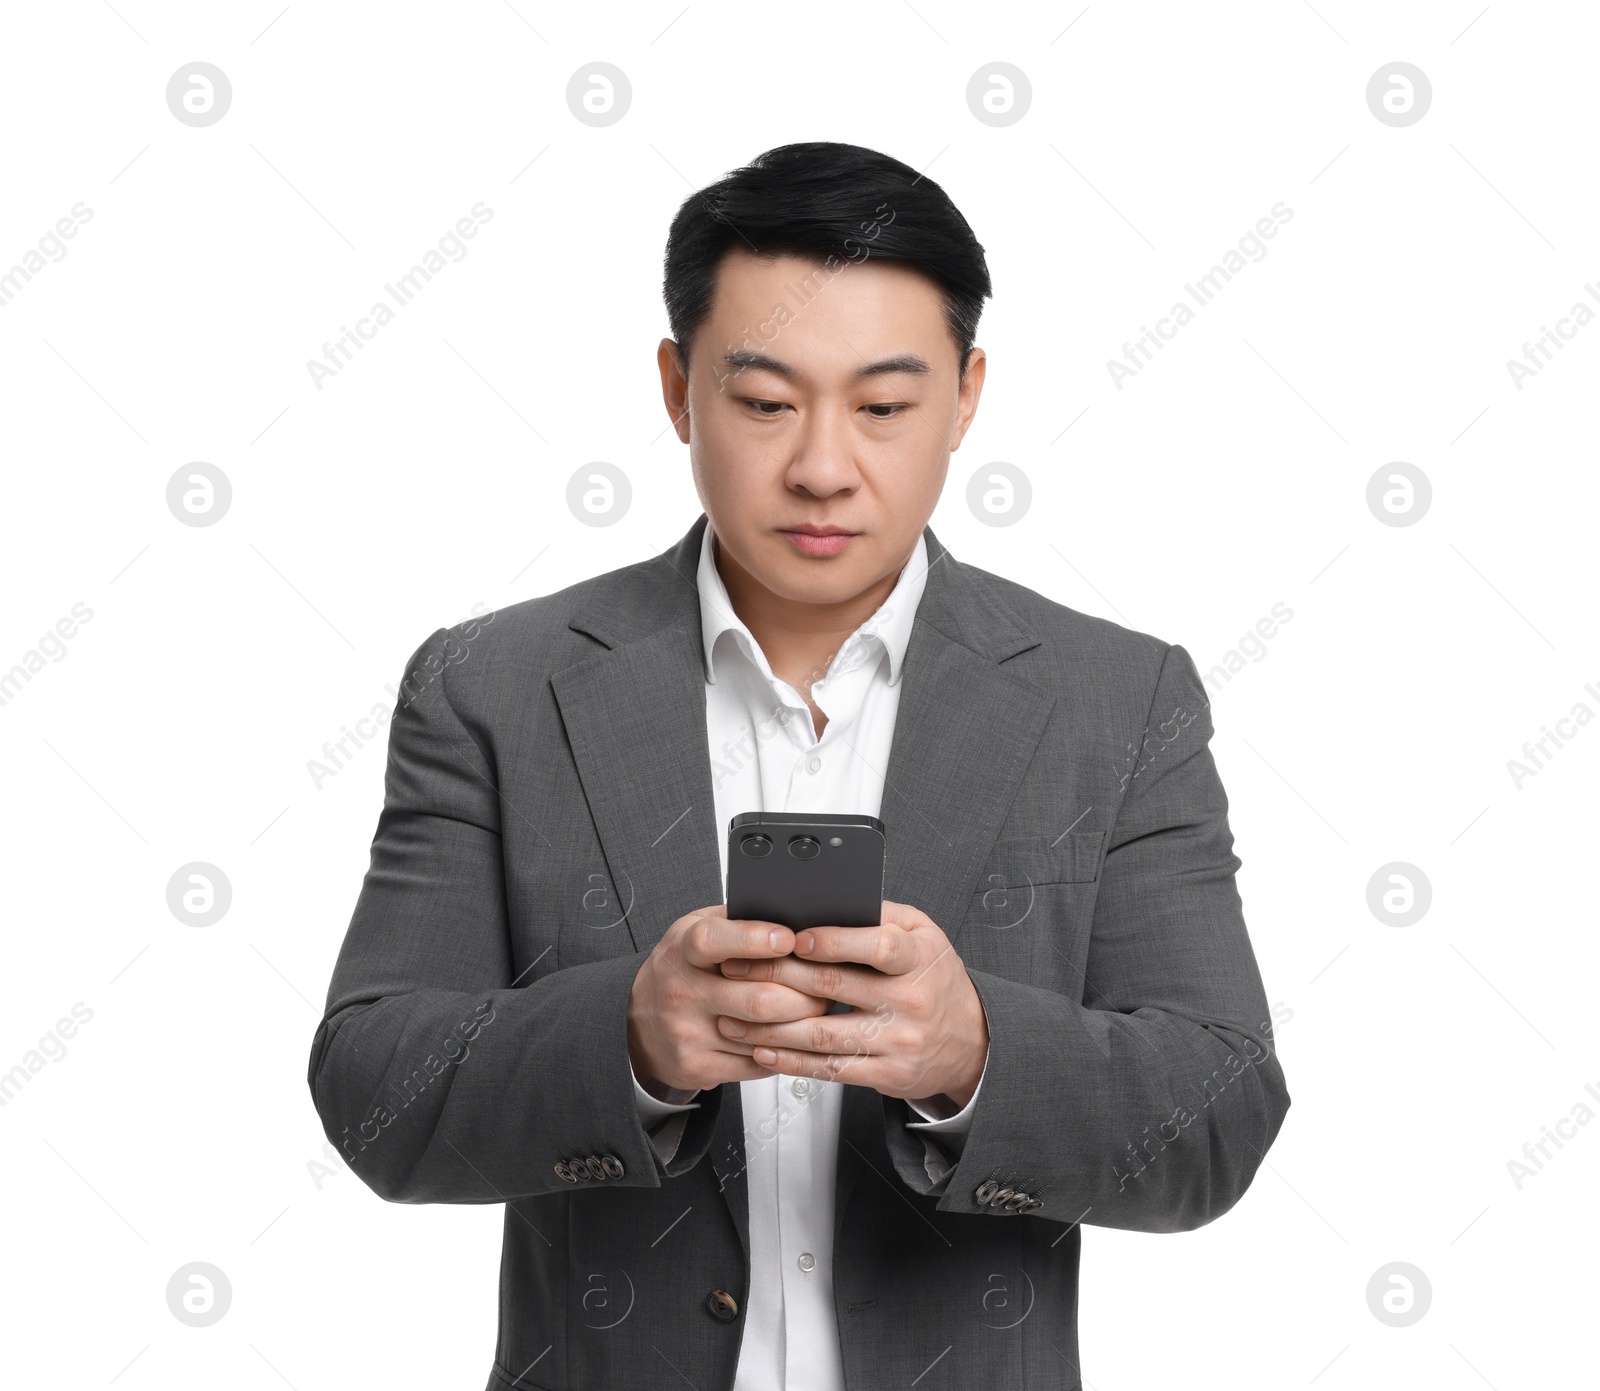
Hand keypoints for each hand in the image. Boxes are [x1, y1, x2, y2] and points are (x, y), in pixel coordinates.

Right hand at [627, 904, 832, 1093]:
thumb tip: (792, 913)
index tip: (789, 939)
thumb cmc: (681, 970)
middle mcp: (683, 991)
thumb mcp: (696, 931)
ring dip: (801, 1025)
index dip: (755, 940)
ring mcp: (688, 1032)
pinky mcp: (697, 1065)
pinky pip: (756, 1063)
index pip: (715, 941)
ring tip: (816, 1011)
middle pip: (757, 999)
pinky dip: (782, 1051)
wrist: (638, 1024)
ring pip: (762, 1035)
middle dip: (804, 995)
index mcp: (684, 949)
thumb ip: (737, 920)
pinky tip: (790, 1038)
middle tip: (826, 987)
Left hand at [715, 900, 988, 1106]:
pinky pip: (831, 1069)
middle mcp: (910, 1001)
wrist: (971, 1039)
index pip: (878, 946)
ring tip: (733, 1019)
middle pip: (835, 988)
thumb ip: (880, 916)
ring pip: (823, 1035)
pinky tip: (763, 1052)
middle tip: (737, 969)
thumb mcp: (923, 934)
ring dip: (771, 1029)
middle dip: (778, 977)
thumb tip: (828, 901)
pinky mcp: (887, 1075)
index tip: (795, 938)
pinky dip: (791, 1062)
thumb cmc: (935, 977)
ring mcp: (899, 1042)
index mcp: (919, 958)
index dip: (834, 941)